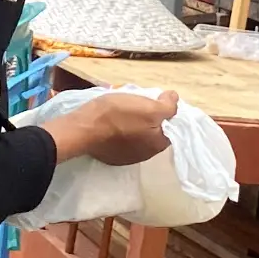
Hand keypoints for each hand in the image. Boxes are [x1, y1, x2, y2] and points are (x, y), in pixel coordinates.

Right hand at [44, 92, 177, 166]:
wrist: (83, 128)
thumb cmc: (118, 116)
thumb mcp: (149, 107)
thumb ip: (168, 106)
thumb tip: (175, 100)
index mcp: (157, 145)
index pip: (171, 128)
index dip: (166, 113)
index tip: (155, 100)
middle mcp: (145, 155)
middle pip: (154, 132)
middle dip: (149, 118)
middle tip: (138, 102)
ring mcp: (126, 157)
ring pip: (138, 135)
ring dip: (134, 123)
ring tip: (124, 108)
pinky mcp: (111, 155)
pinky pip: (122, 139)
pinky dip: (121, 129)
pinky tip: (113, 119)